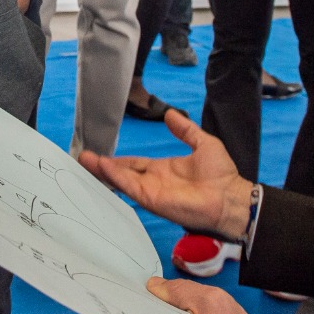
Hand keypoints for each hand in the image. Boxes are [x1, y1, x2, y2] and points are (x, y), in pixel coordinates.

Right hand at [79, 110, 254, 239]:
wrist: (230, 197)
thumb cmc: (221, 175)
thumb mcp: (202, 143)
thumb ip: (185, 130)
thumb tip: (170, 114)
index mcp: (162, 169)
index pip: (134, 164)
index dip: (117, 160)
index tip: (100, 155)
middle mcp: (153, 181)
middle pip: (122, 172)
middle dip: (103, 166)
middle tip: (83, 157)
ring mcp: (151, 191)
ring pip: (121, 180)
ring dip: (103, 170)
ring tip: (85, 160)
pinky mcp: (152, 199)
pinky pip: (130, 186)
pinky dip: (116, 177)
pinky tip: (104, 166)